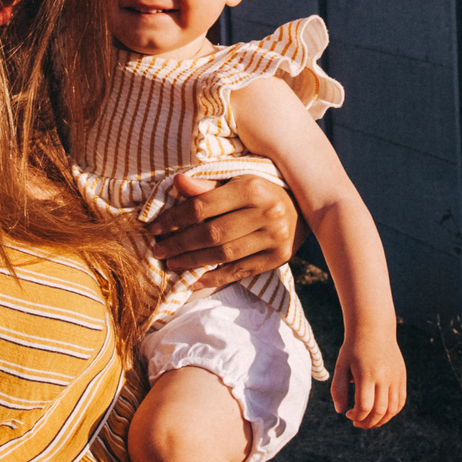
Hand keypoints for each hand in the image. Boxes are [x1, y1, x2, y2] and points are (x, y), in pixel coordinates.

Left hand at [149, 172, 298, 288]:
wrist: (307, 206)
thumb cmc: (263, 190)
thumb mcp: (238, 180)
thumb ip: (209, 185)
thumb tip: (178, 183)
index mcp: (252, 187)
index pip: (203, 206)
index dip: (175, 218)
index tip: (154, 228)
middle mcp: (266, 212)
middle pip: (212, 233)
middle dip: (179, 243)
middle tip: (158, 250)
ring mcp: (274, 238)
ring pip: (224, 254)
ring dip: (192, 262)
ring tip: (172, 264)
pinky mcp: (278, 258)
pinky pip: (240, 271)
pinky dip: (214, 277)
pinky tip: (194, 280)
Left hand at [331, 329, 406, 427]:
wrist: (373, 328)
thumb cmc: (353, 348)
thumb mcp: (341, 366)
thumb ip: (338, 389)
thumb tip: (340, 411)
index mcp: (367, 374)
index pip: (364, 406)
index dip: (356, 416)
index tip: (348, 414)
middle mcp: (384, 377)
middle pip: (380, 411)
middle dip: (368, 423)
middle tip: (358, 423)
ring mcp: (395, 377)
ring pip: (393, 409)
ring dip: (381, 420)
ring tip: (369, 421)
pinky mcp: (402, 376)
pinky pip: (401, 400)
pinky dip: (392, 411)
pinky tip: (381, 412)